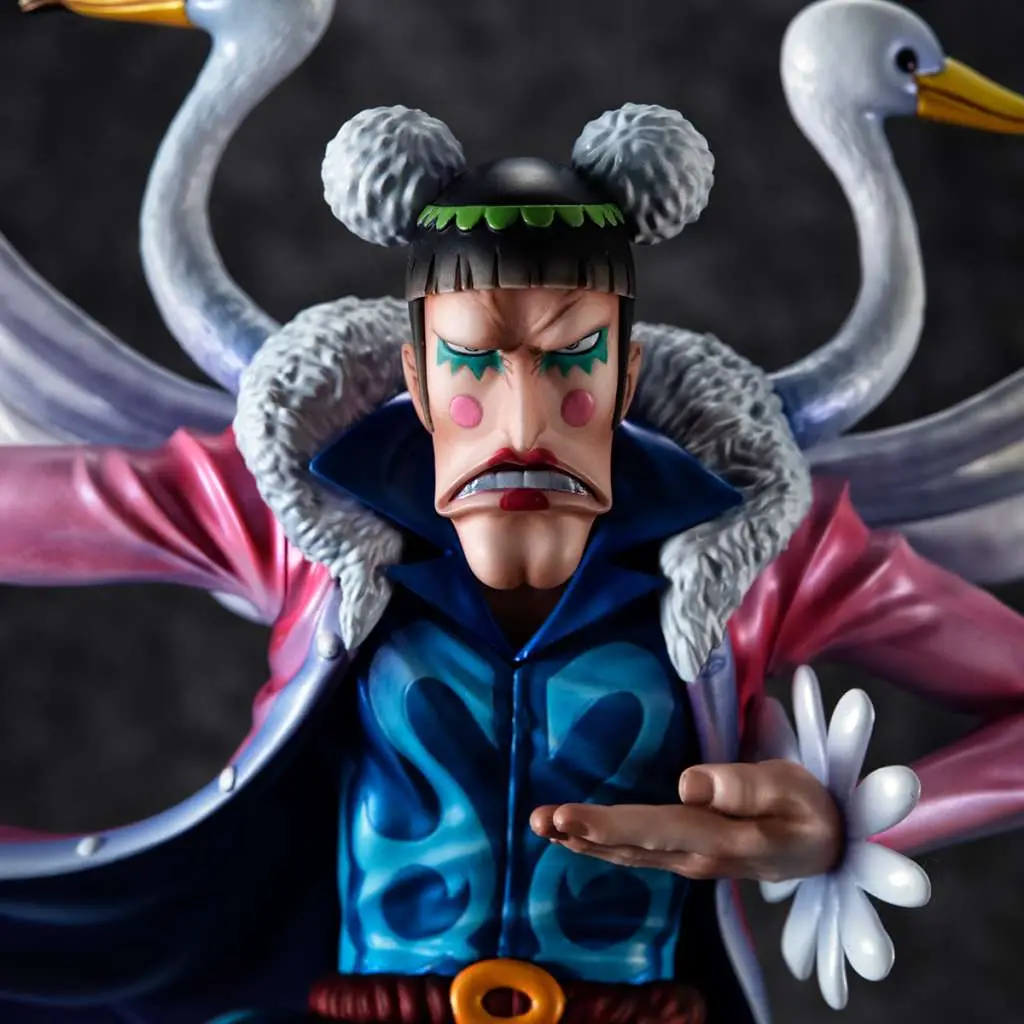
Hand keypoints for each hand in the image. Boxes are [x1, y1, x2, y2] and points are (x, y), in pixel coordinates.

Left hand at [530, 760, 842, 882]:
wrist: (825, 847)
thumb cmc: (808, 809)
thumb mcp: (790, 789)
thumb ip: (743, 786)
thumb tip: (687, 783)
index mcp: (722, 839)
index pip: (657, 830)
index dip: (610, 826)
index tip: (567, 818)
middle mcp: (696, 857)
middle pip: (633, 846)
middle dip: (583, 834)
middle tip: (539, 820)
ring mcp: (689, 861)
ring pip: (629, 854)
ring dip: (583, 841)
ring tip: (541, 825)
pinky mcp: (685, 856)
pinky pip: (636, 852)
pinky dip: (601, 844)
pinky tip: (573, 836)